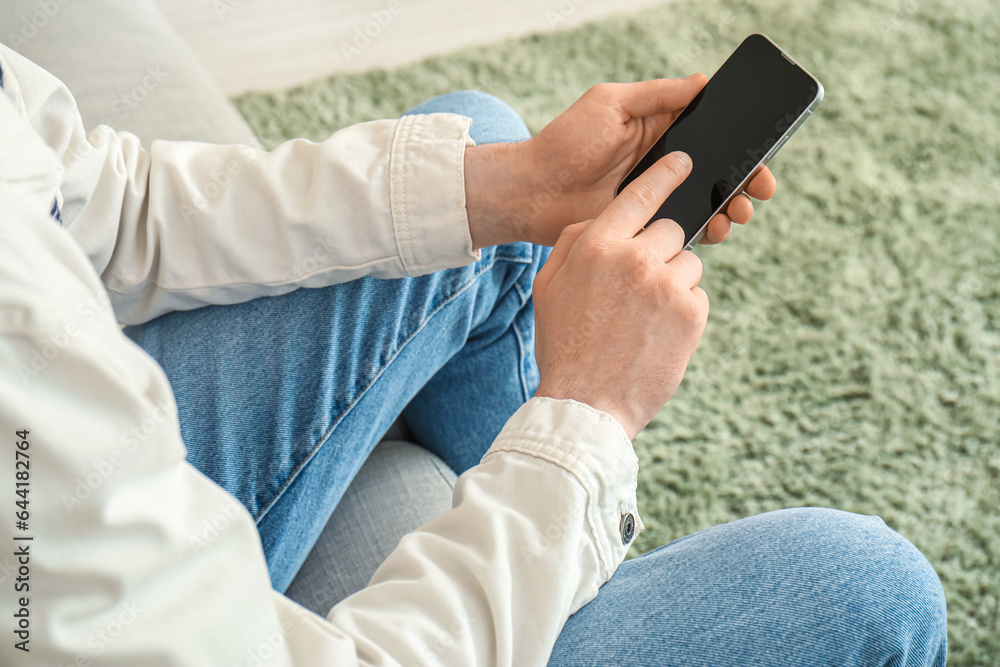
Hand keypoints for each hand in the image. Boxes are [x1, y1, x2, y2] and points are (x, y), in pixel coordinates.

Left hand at [464, 77, 776, 248]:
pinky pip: (680, 231)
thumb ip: (656, 96)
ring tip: (736, 215)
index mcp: (659, 131)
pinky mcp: (642, 228)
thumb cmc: (565, 142)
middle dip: (745, 183)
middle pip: (718, 173)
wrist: (532, 192)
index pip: (713, 136)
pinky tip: (712, 232)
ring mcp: (654, 199)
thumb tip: (701, 81)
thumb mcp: (610, 104)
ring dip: (728, 209)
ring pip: (705, 204)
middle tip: (759, 192)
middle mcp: (661, 165)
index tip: (763, 155)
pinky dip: (701, 233)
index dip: (742, 146)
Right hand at [532, 151, 707, 438]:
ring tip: (644, 316)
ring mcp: (666, 286)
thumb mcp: (549, 287)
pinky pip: (697, 295)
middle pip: (670, 229)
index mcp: (597, 245)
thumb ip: (573, 243)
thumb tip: (600, 219)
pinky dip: (683, 310)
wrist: (586, 403)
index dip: (665, 175)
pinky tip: (656, 332)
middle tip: (637, 286)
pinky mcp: (691, 315)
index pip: (640, 194)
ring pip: (688, 263)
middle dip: (658, 252)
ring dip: (672, 282)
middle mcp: (635, 258)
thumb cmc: (564, 344)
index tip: (682, 163)